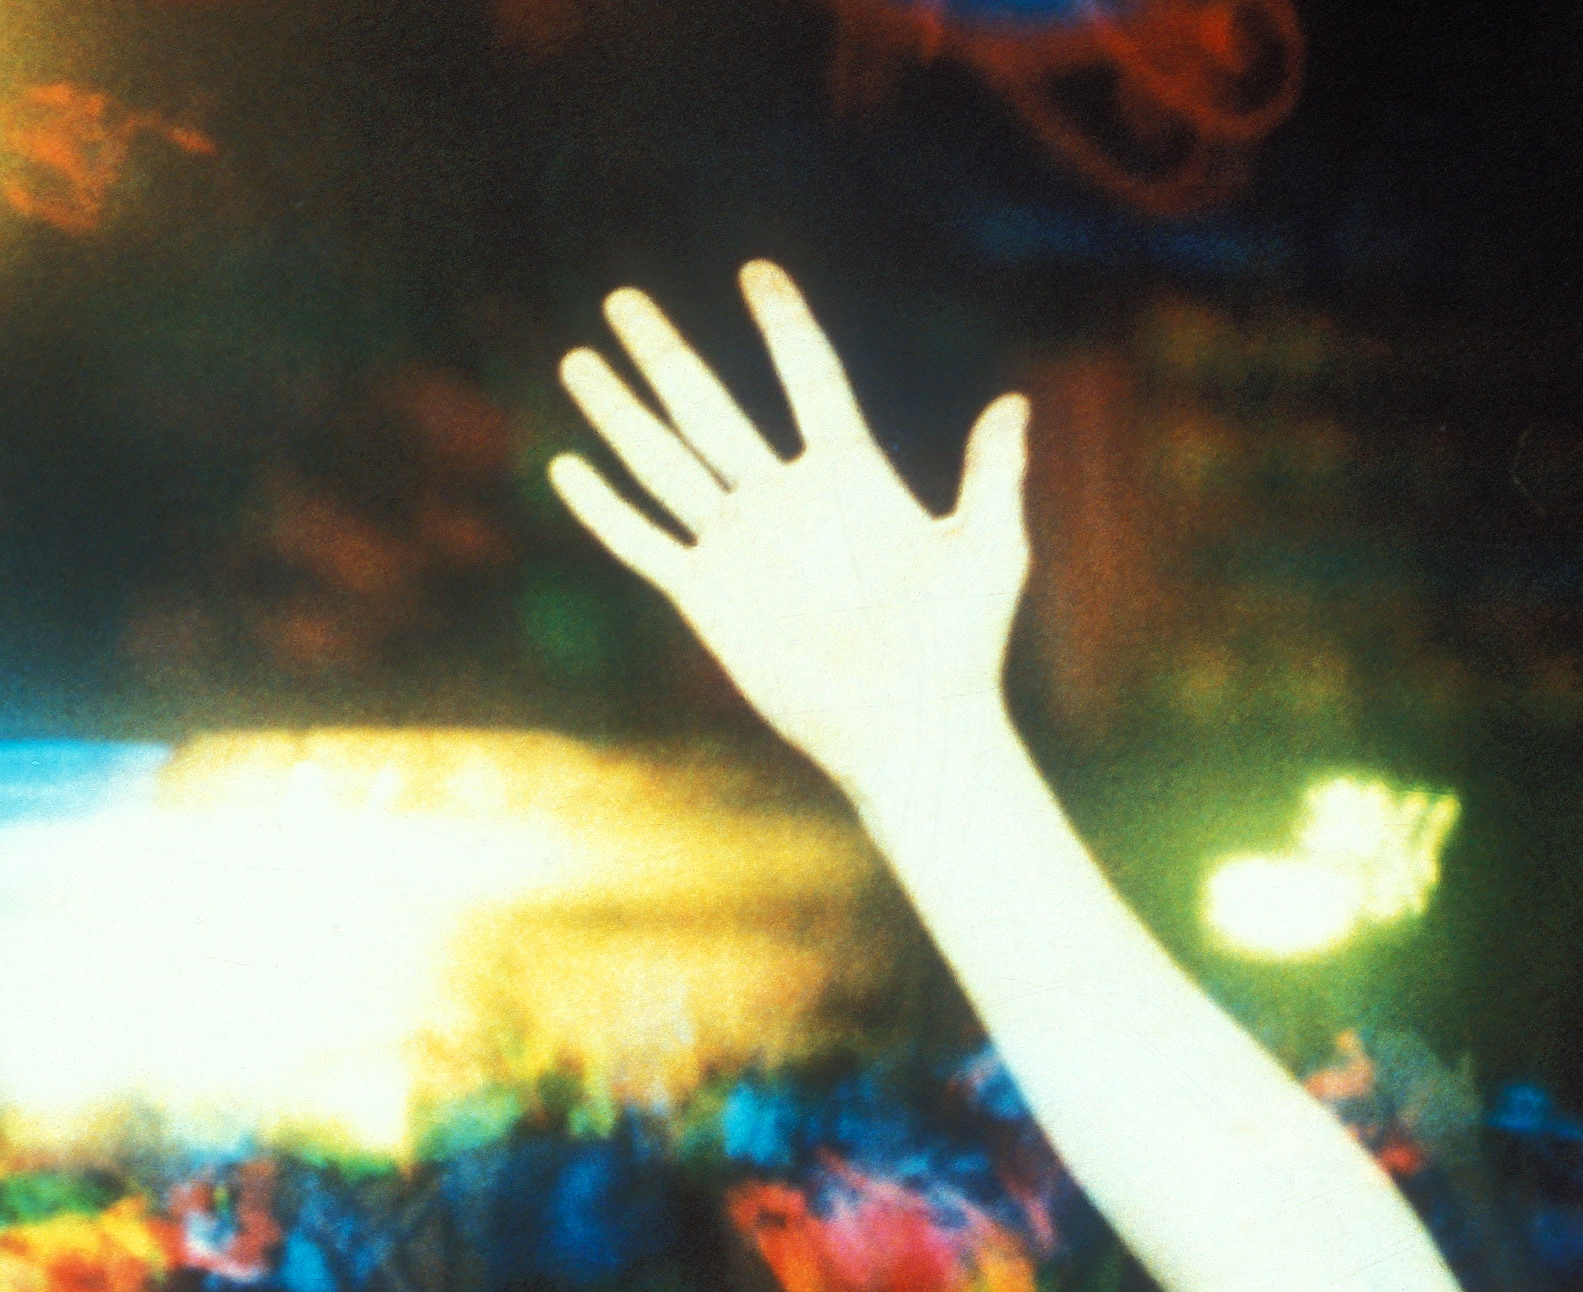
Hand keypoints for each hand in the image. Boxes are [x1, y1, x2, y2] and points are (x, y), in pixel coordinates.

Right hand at [551, 265, 1031, 798]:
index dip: (784, 326)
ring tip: (578, 358)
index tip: (757, 272)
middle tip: (623, 299)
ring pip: (664, 461)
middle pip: (710, 407)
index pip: (811, 380)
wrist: (912, 728)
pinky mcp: (708, 595)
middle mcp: (787, 501)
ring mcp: (742, 545)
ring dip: (619, 412)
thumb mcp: (987, 552)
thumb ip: (993, 476)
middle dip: (665, 355)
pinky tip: (566, 467)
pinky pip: (644, 542)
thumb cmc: (961, 647)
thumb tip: (1016, 403)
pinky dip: (604, 509)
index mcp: (852, 478)